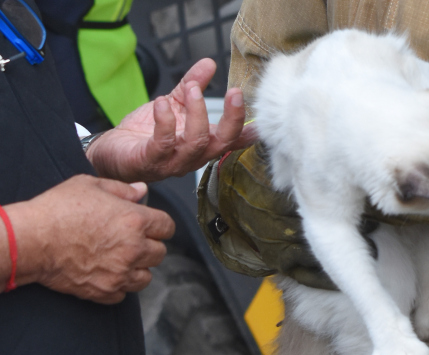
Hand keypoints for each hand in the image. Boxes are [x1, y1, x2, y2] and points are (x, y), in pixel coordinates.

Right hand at [8, 175, 174, 303]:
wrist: (31, 240)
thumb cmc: (57, 210)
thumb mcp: (90, 185)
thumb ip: (122, 189)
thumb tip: (142, 191)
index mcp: (135, 220)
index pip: (168, 227)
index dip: (159, 225)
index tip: (150, 226)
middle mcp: (133, 248)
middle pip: (160, 252)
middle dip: (149, 246)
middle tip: (131, 241)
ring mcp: (120, 273)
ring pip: (146, 277)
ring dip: (138, 269)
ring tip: (120, 259)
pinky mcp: (105, 291)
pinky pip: (124, 294)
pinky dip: (118, 286)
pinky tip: (106, 273)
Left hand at [88, 58, 256, 182]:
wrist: (111, 154)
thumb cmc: (145, 135)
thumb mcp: (172, 104)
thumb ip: (192, 85)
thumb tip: (209, 63)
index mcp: (202, 144)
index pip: (231, 139)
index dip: (248, 130)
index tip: (262, 114)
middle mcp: (193, 156)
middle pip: (221, 143)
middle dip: (231, 119)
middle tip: (234, 93)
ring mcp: (173, 161)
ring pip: (196, 142)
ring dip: (197, 114)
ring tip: (192, 89)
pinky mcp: (150, 161)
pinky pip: (163, 143)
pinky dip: (165, 121)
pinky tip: (162, 103)